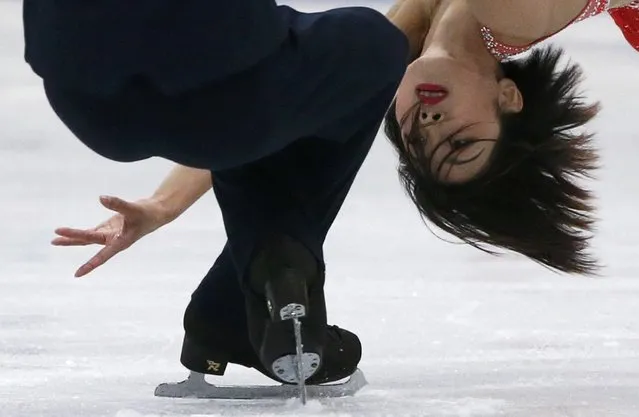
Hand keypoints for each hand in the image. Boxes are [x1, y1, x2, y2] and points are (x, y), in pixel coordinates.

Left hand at [52, 195, 169, 276]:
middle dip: (72, 240)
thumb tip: (101, 198)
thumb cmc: (147, 214)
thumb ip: (117, 204)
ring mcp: (110, 234)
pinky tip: (70, 233)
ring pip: (87, 238)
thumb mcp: (133, 209)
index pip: (102, 255)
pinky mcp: (109, 228)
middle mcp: (113, 241)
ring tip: (55, 240)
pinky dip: (81, 232)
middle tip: (54, 239)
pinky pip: (91, 232)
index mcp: (120, 242)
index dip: (90, 265)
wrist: (156, 213)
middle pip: (88, 241)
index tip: (77, 274)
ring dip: (72, 238)